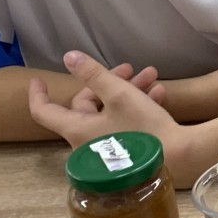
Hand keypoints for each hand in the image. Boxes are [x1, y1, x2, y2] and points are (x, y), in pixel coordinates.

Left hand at [28, 51, 196, 179]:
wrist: (179, 159)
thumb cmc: (143, 127)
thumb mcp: (119, 95)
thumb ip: (93, 74)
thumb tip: (69, 57)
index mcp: (77, 129)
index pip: (44, 112)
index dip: (39, 94)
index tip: (39, 79)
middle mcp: (86, 141)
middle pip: (87, 106)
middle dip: (110, 82)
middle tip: (131, 68)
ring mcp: (105, 150)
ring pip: (109, 113)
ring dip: (129, 91)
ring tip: (152, 77)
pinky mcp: (124, 154)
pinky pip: (123, 125)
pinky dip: (136, 108)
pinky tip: (158, 95)